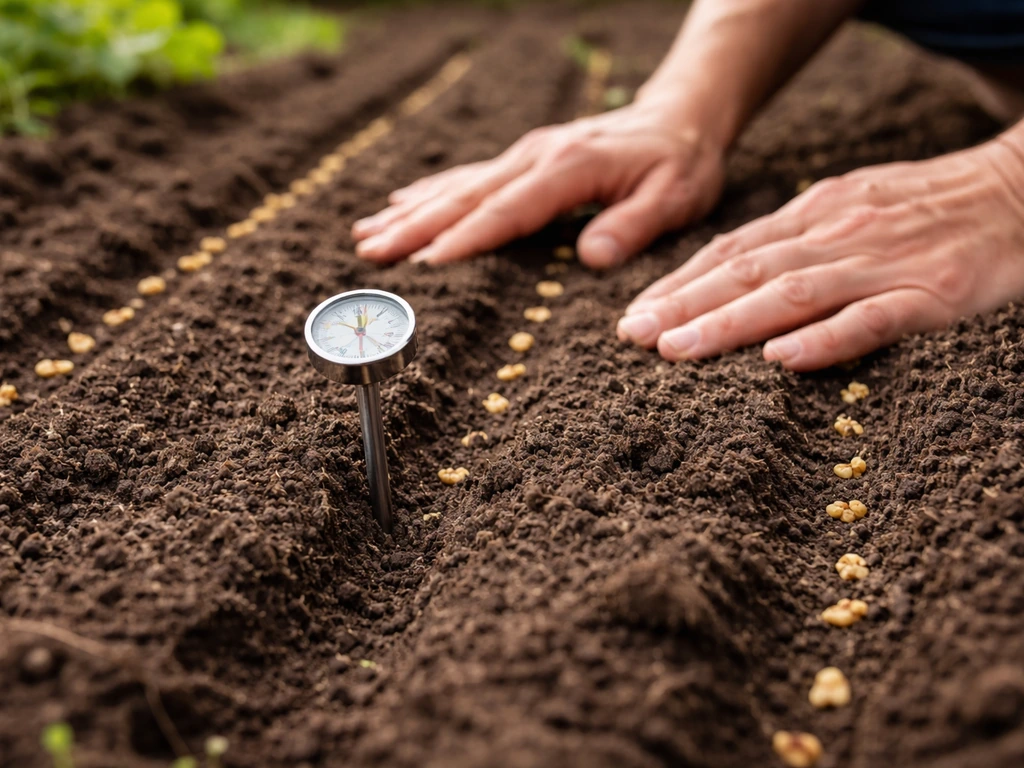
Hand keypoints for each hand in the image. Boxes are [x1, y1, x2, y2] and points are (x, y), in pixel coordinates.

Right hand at [351, 98, 726, 268]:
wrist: (681, 116)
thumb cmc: (682, 162)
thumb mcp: (676, 197)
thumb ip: (634, 225)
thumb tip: (591, 258)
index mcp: (568, 169)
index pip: (508, 210)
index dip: (467, 239)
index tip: (426, 265)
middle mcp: (537, 157)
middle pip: (467, 197)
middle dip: (416, 227)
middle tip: (370, 254)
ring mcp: (526, 155)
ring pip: (458, 187)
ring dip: (411, 212)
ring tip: (365, 235)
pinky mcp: (524, 158)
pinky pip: (469, 176)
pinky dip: (431, 191)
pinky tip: (401, 203)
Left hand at [618, 135, 1023, 370]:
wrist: (1017, 191)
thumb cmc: (924, 207)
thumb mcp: (848, 206)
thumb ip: (792, 239)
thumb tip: (725, 269)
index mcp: (814, 215)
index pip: (732, 251)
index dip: (680, 284)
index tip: (635, 315)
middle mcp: (836, 234)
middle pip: (747, 271)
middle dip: (685, 306)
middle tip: (634, 337)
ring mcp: (882, 264)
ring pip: (792, 294)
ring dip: (730, 323)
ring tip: (679, 350)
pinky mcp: (930, 295)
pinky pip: (871, 319)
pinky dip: (823, 340)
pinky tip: (780, 361)